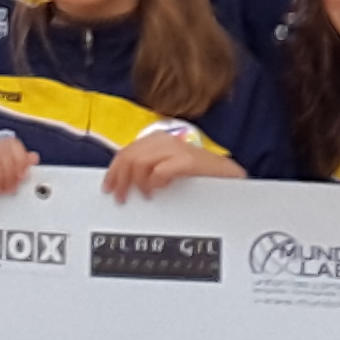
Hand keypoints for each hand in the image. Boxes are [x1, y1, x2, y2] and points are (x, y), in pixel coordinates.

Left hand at [104, 130, 236, 200]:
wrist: (231, 178)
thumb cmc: (200, 177)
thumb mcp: (169, 171)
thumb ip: (149, 170)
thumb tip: (123, 182)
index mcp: (158, 141)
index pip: (126, 151)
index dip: (114, 170)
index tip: (108, 187)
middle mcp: (166, 141)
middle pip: (129, 156)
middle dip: (120, 179)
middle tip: (121, 197)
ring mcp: (178, 149)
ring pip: (140, 161)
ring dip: (137, 182)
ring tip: (144, 195)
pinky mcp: (189, 161)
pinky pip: (160, 170)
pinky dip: (154, 182)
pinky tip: (157, 190)